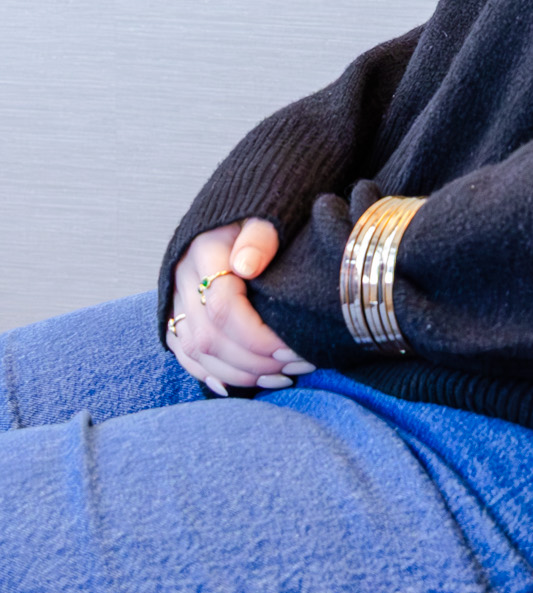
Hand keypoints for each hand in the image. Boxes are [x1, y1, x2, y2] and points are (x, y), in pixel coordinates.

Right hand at [166, 219, 315, 395]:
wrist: (235, 207)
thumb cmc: (259, 211)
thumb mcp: (265, 212)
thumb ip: (260, 234)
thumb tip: (246, 265)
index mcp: (204, 251)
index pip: (222, 309)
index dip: (257, 337)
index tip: (292, 348)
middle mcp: (182, 279)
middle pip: (209, 338)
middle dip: (255, 361)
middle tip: (297, 366)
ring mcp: (175, 298)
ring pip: (195, 352)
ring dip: (239, 373)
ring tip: (281, 378)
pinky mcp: (176, 312)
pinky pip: (185, 354)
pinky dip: (212, 374)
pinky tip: (242, 385)